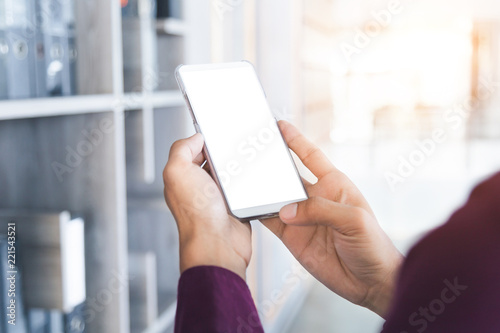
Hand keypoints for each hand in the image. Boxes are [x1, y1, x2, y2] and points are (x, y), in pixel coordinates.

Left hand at [163, 133, 251, 279]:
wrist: (218, 244)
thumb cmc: (196, 215)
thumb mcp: (177, 171)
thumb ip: (181, 149)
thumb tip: (195, 138)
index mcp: (183, 178)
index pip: (192, 151)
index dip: (204, 141)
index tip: (216, 134)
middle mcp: (199, 188)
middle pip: (215, 161)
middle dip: (224, 154)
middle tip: (234, 148)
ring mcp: (219, 198)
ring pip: (232, 174)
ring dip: (239, 168)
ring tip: (245, 162)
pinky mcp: (237, 207)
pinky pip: (245, 189)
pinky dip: (250, 183)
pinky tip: (252, 179)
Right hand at [262, 121, 403, 316]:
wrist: (370, 281)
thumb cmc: (372, 244)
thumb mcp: (353, 220)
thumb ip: (319, 210)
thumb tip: (286, 211)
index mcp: (334, 184)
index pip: (311, 156)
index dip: (295, 140)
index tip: (279, 126)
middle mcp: (315, 197)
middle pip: (287, 175)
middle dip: (271, 164)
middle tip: (251, 152)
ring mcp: (301, 217)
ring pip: (275, 198)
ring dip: (260, 189)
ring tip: (242, 178)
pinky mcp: (291, 237)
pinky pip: (269, 221)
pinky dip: (256, 213)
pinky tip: (246, 206)